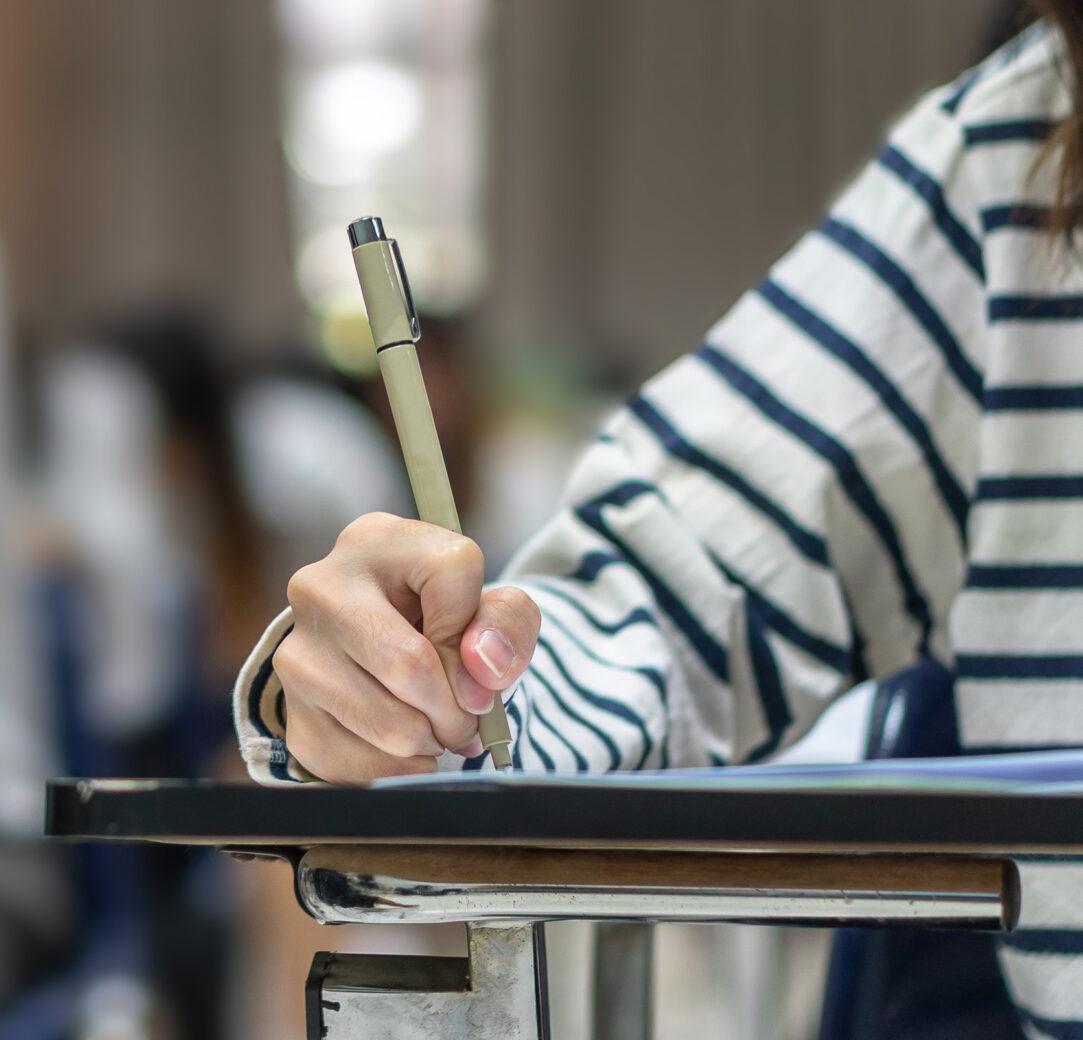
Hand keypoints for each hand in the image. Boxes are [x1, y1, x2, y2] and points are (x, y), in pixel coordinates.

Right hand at [272, 512, 540, 782]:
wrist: (390, 652)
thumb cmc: (446, 623)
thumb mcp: (492, 607)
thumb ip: (507, 623)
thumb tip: (481, 669)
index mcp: (377, 541)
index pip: (449, 573)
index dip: (478, 631)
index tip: (481, 665)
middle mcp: (321, 587)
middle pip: (407, 664)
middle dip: (455, 707)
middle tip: (468, 719)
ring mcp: (297, 652)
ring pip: (386, 724)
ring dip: (429, 742)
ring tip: (437, 729)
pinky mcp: (291, 712)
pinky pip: (354, 762)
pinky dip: (396, 769)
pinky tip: (406, 750)